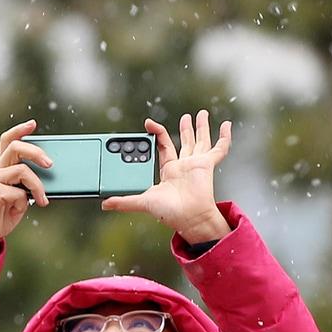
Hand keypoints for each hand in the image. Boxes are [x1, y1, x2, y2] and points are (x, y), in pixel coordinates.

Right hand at [0, 120, 51, 247]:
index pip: (7, 142)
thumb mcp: (20, 197)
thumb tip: (49, 178)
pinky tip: (19, 210)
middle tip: (51, 164)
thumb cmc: (3, 214)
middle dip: (36, 152)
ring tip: (42, 200)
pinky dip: (24, 202)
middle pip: (16, 147)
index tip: (32, 124)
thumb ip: (28, 185)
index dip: (19, 131)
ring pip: (23, 170)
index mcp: (2, 168)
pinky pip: (19, 192)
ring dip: (38, 186)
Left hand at [101, 109, 232, 241]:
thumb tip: (105, 204)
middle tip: (186, 116)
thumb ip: (125, 202)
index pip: (164, 146)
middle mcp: (184, 166)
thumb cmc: (169, 213)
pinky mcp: (207, 165)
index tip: (149, 123)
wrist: (188, 218)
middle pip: (185, 142)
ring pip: (201, 141)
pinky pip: (219, 149)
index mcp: (169, 170)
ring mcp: (197, 165)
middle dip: (185, 129)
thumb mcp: (143, 202)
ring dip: (202, 128)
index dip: (157, 134)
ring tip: (202, 114)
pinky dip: (224, 137)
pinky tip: (227, 125)